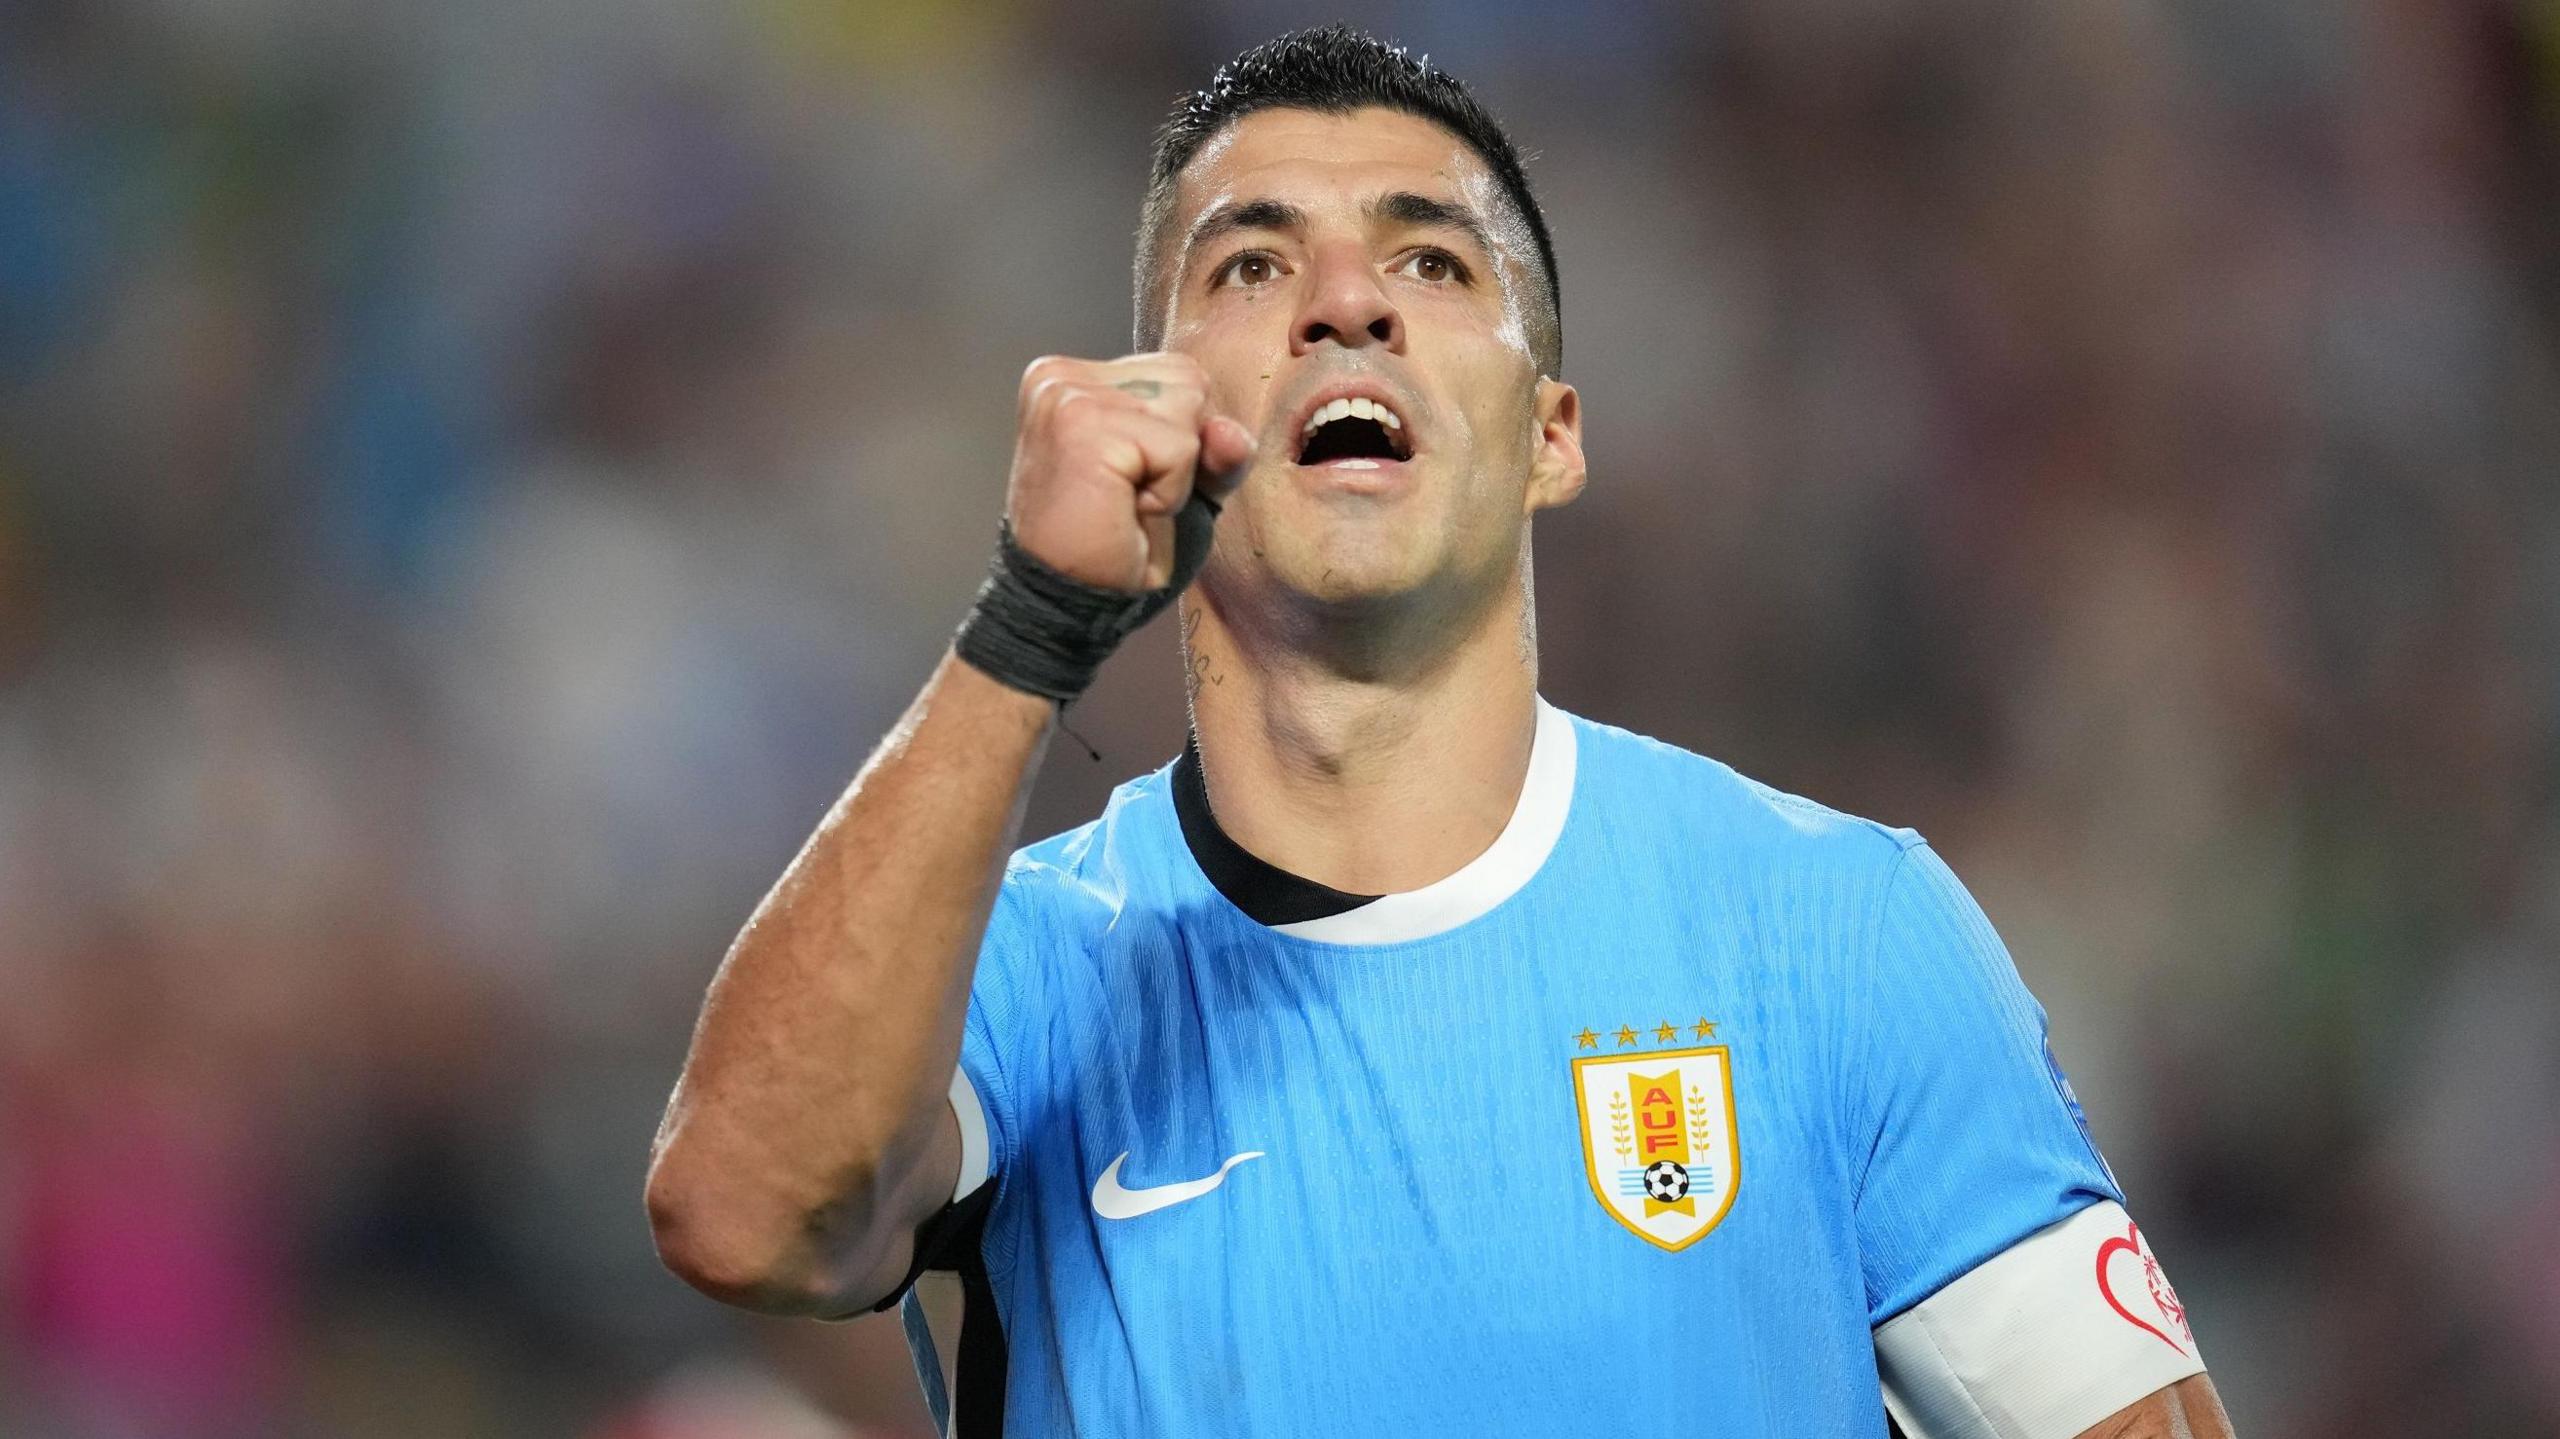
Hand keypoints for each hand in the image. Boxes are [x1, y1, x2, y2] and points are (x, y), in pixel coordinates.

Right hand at [1005, 353, 1256, 591]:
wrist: (1070, 601)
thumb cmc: (1118, 544)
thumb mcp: (1185, 485)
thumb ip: (1216, 449)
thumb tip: (1230, 432)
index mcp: (1073, 378)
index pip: (1178, 374)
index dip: (1180, 437)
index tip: (1129, 479)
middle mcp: (1061, 376)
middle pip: (1189, 382)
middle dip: (1180, 449)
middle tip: (1126, 496)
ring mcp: (1067, 396)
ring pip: (1189, 409)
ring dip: (1176, 474)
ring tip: (1124, 502)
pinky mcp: (1084, 424)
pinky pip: (1180, 448)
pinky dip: (1169, 494)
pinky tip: (1124, 512)